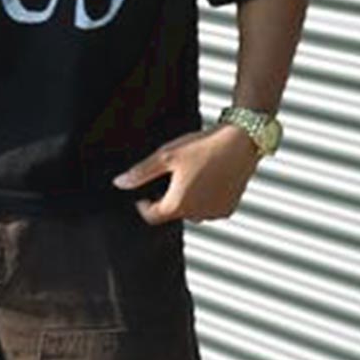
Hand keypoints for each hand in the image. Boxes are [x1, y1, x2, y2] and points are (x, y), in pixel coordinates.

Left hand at [110, 124, 262, 224]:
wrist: (240, 142)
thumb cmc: (203, 147)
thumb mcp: (165, 156)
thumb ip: (141, 172)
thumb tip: (120, 183)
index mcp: (179, 205)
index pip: (152, 217)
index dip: (143, 206)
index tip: (142, 196)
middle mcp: (198, 214)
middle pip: (173, 212)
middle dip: (167, 198)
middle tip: (171, 175)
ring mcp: (216, 213)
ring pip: (192, 211)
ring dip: (187, 199)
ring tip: (190, 174)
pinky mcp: (229, 208)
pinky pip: (210, 208)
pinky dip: (204, 198)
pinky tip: (206, 178)